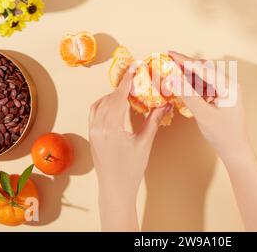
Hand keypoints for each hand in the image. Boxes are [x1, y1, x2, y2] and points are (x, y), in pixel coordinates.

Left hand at [89, 65, 170, 230]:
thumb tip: (164, 104)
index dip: (128, 80)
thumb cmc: (131, 169)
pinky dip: (104, 103)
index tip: (135, 67)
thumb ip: (153, 120)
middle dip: (123, 85)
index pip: (119, 97)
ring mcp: (92, 131)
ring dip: (113, 94)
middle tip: (136, 76)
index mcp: (111, 128)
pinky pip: (95, 112)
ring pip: (100, 103)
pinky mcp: (91, 134)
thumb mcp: (145, 143)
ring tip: (127, 90)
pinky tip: (114, 104)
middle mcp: (98, 127)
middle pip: (110, 98)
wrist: (115, 188)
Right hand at [168, 52, 256, 230]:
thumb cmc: (223, 134)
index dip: (185, 60)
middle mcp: (230, 85)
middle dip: (186, 66)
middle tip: (169, 62)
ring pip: (204, 77)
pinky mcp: (222, 97)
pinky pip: (206, 86)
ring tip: (173, 74)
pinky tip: (183, 86)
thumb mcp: (203, 114)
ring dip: (189, 76)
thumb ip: (187, 95)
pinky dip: (193, 85)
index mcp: (229, 86)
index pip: (203, 68)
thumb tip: (172, 79)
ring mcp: (227, 91)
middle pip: (204, 69)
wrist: (235, 150)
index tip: (171, 53)